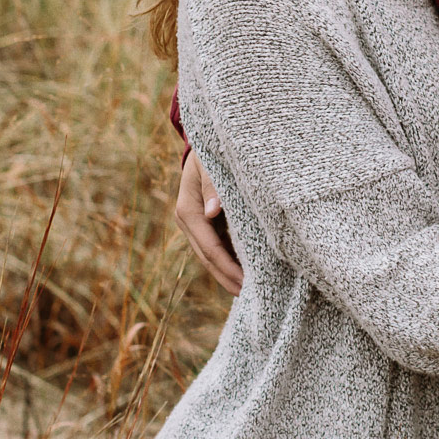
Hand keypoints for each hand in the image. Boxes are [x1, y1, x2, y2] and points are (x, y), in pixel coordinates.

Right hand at [175, 150, 243, 294]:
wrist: (204, 143)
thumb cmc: (211, 150)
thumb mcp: (211, 164)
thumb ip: (214, 186)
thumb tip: (213, 212)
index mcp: (188, 210)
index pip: (210, 248)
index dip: (227, 268)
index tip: (246, 283)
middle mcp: (188, 220)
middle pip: (208, 258)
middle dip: (227, 278)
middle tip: (250, 296)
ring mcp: (195, 224)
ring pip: (211, 256)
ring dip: (227, 273)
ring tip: (249, 290)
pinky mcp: (205, 222)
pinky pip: (217, 246)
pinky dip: (229, 260)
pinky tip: (245, 271)